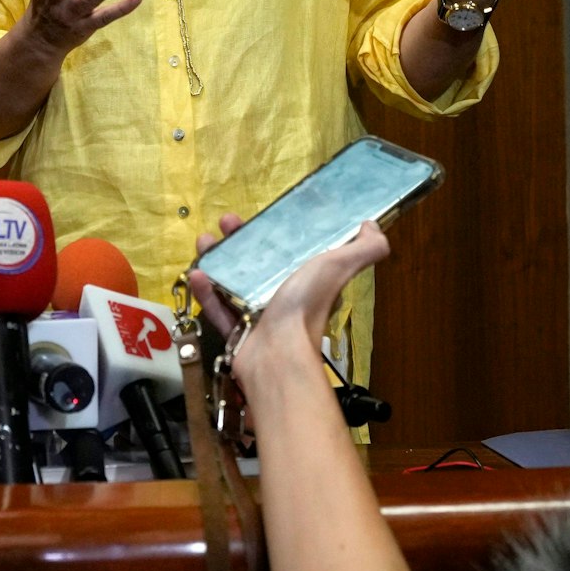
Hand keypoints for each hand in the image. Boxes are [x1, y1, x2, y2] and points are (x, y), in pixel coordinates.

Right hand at [187, 216, 389, 389]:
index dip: (276, 232)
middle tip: (224, 222)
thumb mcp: (338, 267)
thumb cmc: (306, 306)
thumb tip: (374, 227)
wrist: (278, 354)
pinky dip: (206, 293)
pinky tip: (195, 274)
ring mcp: (258, 316)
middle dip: (240, 240)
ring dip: (217, 261)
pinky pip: (218, 309)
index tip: (259, 216)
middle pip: (258, 263)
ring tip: (203, 242)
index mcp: (306, 280)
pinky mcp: (236, 332)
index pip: (291, 251)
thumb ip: (364, 249)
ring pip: (233, 283)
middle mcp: (284, 297)